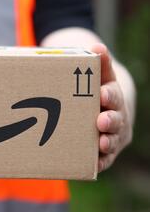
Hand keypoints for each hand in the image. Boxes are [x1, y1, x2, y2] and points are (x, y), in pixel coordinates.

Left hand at [94, 44, 132, 171]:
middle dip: (110, 120)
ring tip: (101, 143)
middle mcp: (116, 117)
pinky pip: (105, 159)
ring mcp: (113, 135)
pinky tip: (95, 165)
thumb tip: (96, 46)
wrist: (105, 108)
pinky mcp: (106, 152)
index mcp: (112, 97)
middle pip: (116, 119)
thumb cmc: (96, 88)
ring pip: (112, 140)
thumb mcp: (97, 74)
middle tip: (101, 120)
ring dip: (107, 142)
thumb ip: (98, 63)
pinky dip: (101, 162)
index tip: (102, 93)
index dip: (109, 95)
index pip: (113, 95)